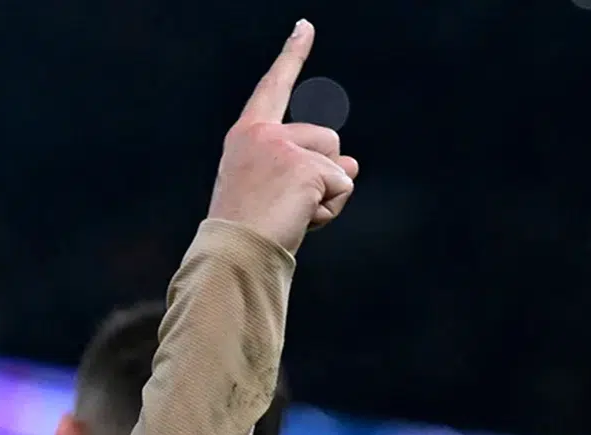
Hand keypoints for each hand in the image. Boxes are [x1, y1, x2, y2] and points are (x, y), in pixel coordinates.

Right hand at [206, 20, 358, 252]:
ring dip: (331, 193)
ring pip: (341, 162)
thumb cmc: (252, 227)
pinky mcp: (305, 167)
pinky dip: (332, 209)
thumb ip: (311, 168)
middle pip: (328, 138)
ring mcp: (284, 147)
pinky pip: (343, 186)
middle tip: (288, 204)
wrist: (236, 251)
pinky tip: (302, 219)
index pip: (274, 87)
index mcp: (248, 133)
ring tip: (294, 212)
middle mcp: (264, 133)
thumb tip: (354, 162)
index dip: (292, 55)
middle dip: (325, 174)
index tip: (306, 27)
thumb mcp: (279, 189)